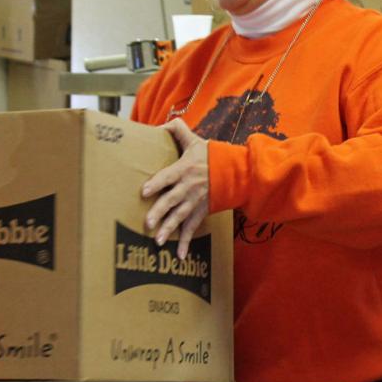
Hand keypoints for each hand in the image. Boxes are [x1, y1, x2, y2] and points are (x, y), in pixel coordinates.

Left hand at [143, 118, 210, 258]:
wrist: (237, 172)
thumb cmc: (213, 155)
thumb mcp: (195, 140)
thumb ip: (177, 130)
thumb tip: (160, 125)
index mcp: (184, 169)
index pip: (168, 177)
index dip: (156, 183)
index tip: (144, 192)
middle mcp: (189, 188)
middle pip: (172, 201)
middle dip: (160, 212)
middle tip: (148, 223)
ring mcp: (195, 202)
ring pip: (180, 218)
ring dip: (169, 230)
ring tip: (158, 241)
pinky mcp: (201, 212)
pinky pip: (192, 229)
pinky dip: (185, 243)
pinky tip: (178, 255)